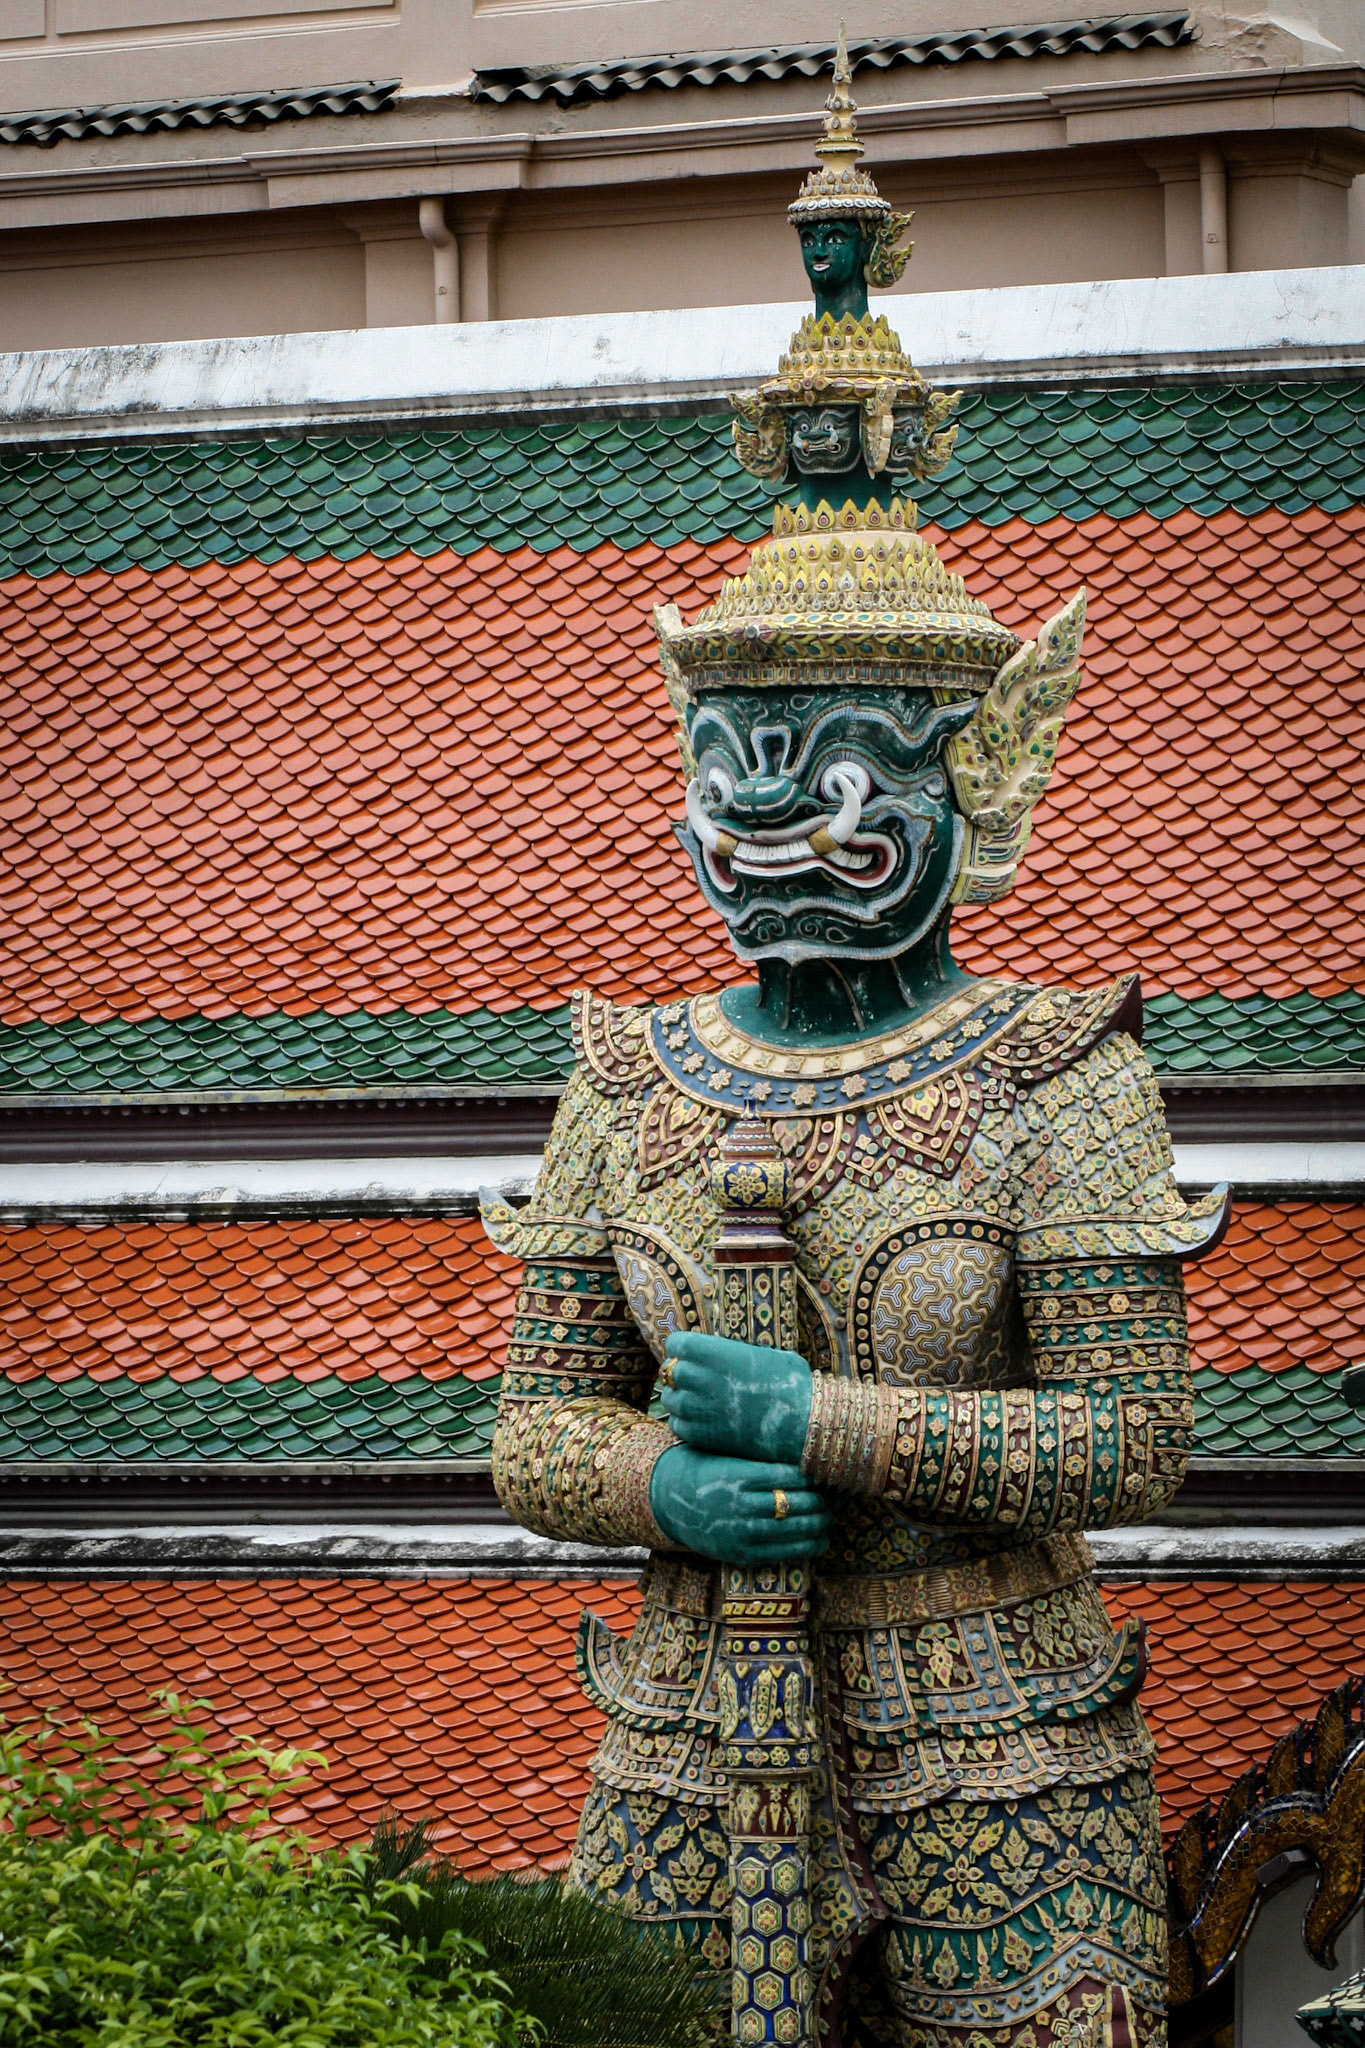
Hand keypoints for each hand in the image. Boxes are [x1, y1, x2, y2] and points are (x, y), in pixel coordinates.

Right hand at [649, 1445, 829, 1563]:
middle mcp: (743, 1504)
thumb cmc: (705, 1467)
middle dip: (824, 1501)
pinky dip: (806, 1547)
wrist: (669, 1499)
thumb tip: (808, 1457)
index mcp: (741, 1474)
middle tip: (835, 1497)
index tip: (827, 1473)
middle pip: (800, 1503)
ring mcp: (742, 1532)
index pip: (794, 1476)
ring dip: (820, 1525)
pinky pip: (783, 1552)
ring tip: (830, 1518)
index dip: (816, 1477)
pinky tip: (819, 1540)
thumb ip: (763, 1457)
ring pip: (796, 1530)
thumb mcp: (730, 1454)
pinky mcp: (741, 1554)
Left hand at [661, 1330, 812, 1465]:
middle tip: (694, 1378)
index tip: (690, 1354)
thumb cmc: (791, 1384)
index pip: (677, 1344)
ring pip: (669, 1399)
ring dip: (679, 1397)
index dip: (682, 1348)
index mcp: (714, 1353)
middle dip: (680, 1373)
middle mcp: (700, 1379)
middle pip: (670, 1371)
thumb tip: (727, 1352)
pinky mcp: (702, 1435)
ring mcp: (698, 1409)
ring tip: (697, 1399)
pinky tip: (700, 1419)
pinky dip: (684, 1421)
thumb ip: (736, 1353)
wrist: (802, 1424)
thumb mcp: (766, 1355)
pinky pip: (677, 1425)